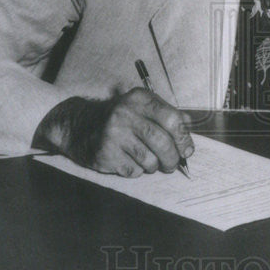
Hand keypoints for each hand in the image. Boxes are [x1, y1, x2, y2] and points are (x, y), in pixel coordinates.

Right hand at [33, 88, 194, 177]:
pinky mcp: (104, 153)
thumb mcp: (142, 107)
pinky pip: (133, 171)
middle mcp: (125, 113)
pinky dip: (136, 171)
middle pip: (162, 142)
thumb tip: (189, 130)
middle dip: (172, 158)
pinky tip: (128, 160)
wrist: (80, 126)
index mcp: (139, 99)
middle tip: (172, 164)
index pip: (172, 119)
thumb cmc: (120, 119)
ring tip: (148, 161)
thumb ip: (168, 115)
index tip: (187, 150)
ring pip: (149, 160)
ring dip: (154, 166)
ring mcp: (113, 134)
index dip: (184, 138)